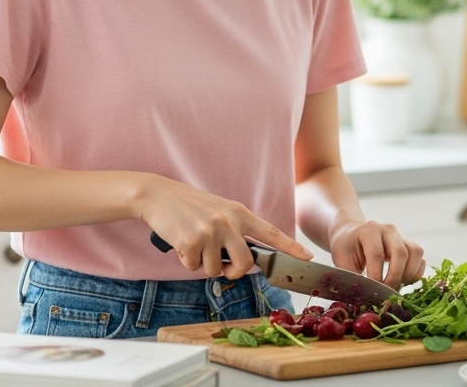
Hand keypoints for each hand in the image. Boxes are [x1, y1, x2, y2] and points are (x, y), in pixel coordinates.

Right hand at [137, 176, 310, 279]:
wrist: (157, 195)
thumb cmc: (189, 206)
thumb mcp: (219, 211)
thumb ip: (235, 231)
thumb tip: (246, 261)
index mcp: (239, 212)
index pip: (270, 232)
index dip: (290, 247)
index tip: (308, 257)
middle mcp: (228, 221)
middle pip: (245, 264)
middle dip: (233, 272)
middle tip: (221, 264)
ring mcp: (210, 231)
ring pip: (217, 270)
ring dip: (203, 264)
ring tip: (194, 243)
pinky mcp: (191, 241)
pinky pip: (195, 267)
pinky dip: (186, 261)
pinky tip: (181, 242)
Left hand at [327, 218, 426, 287]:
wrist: (351, 235)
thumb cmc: (346, 248)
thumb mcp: (341, 260)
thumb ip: (352, 277)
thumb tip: (363, 298)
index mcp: (369, 230)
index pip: (377, 254)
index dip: (376, 276)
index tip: (373, 292)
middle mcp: (388, 230)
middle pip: (401, 252)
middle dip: (395, 277)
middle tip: (386, 293)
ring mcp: (400, 237)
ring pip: (415, 253)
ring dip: (408, 275)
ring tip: (396, 288)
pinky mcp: (408, 245)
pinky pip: (419, 259)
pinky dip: (415, 273)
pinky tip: (403, 283)